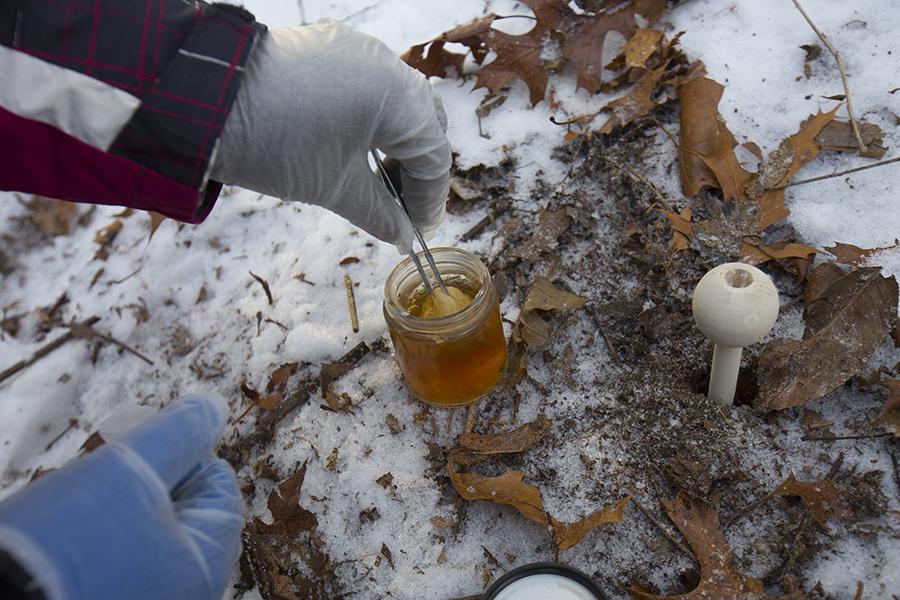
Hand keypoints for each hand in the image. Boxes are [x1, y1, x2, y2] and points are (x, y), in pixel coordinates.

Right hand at [0, 394, 242, 599]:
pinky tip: (61, 533)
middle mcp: (182, 590)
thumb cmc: (65, 547)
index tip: (133, 446)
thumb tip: (213, 407)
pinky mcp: (103, 599)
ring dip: (110, 505)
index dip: (178, 451)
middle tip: (98, 474)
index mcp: (205, 563)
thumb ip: (178, 434)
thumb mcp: (129, 470)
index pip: (215, 482)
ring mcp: (144, 597)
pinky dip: (91, 539)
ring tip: (73, 506)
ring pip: (141, 530)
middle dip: (140, 479)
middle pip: (178, 508)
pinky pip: (114, 558)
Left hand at [211, 19, 451, 251]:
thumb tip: (403, 234)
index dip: (428, 198)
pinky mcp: (330, 46)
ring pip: (399, 100)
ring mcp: (358, 49)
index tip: (416, 229)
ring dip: (396, 142)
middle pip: (425, 122)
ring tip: (375, 178)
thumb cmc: (275, 143)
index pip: (434, 154)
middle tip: (400, 204)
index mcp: (398, 97)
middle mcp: (387, 64)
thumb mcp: (334, 187)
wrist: (203, 99)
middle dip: (417, 167)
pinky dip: (373, 118)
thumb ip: (379, 213)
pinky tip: (354, 145)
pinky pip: (370, 85)